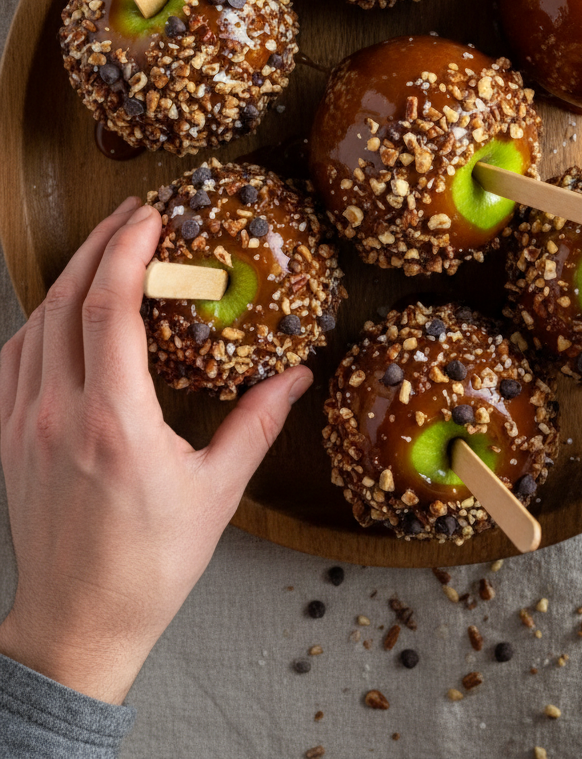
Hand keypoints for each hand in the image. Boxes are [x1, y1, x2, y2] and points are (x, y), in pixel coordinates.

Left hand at [0, 198, 311, 702]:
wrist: (78, 624)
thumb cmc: (150, 567)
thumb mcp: (217, 494)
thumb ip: (256, 424)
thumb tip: (296, 375)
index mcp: (114, 425)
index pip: (109, 310)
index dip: (128, 252)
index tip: (153, 217)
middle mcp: (59, 416)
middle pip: (67, 301)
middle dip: (100, 245)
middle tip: (136, 214)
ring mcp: (24, 425)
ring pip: (36, 322)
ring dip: (71, 276)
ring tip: (107, 248)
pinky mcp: (8, 438)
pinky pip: (15, 356)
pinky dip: (41, 318)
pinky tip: (64, 310)